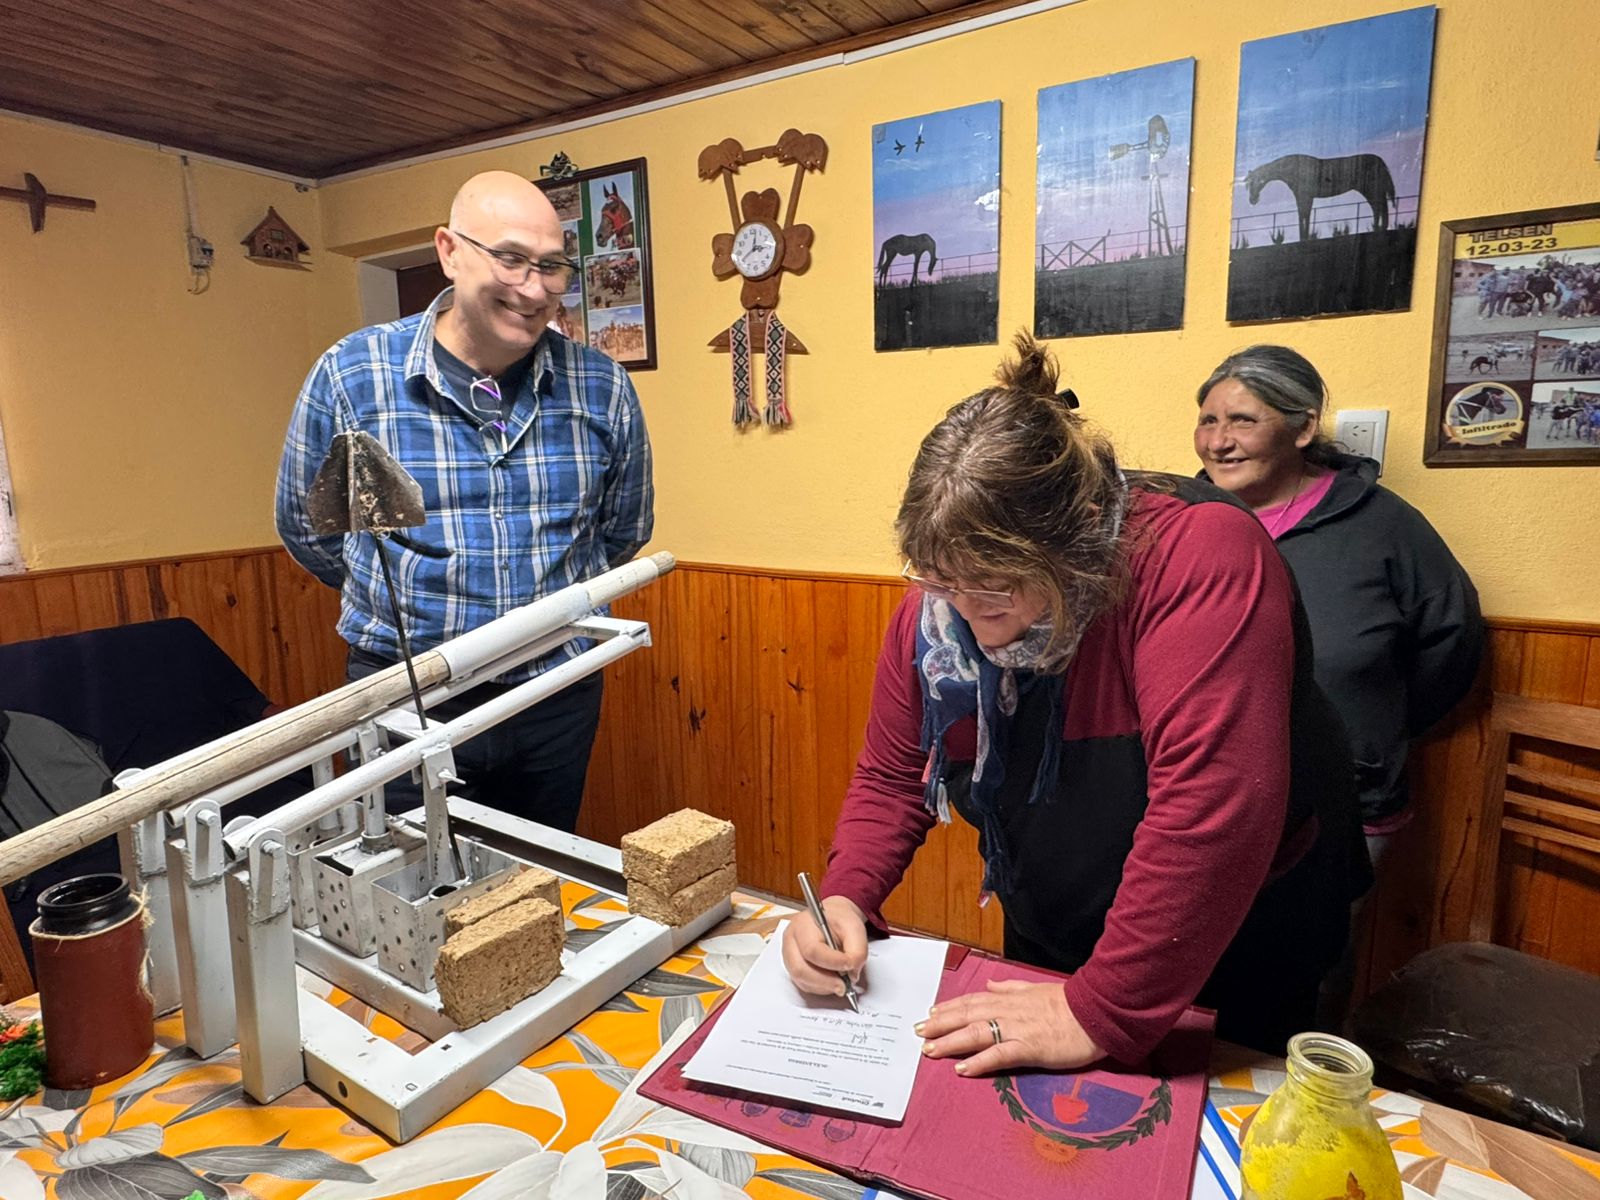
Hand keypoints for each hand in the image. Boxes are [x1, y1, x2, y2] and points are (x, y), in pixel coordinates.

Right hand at [781, 895, 867, 999]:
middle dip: (825, 981)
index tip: (849, 966)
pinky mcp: (794, 970)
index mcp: (802, 925)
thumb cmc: (839, 922)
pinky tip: (832, 981)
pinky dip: (821, 988)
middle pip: (800, 969)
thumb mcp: (854, 928)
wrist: (832, 921)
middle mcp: (791, 942)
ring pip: (802, 980)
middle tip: (844, 985)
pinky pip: (804, 985)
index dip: (832, 962)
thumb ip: (857, 951)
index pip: (812, 950)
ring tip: (841, 982)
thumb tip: (852, 973)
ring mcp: (790, 957)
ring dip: (824, 986)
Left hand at [915, 979, 1103, 1075]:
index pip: (971, 1001)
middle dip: (940, 1025)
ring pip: (976, 1033)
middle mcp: (1007, 1011)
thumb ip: (1010, 988)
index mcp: (1009, 998)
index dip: (949, 1008)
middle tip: (918, 1034)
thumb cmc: (1069, 1003)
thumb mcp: (1035, 989)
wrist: (1096, 1012)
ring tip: (930, 1050)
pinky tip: (963, 1068)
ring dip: (950, 1042)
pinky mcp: (1030, 1047)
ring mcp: (1017, 1029)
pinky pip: (999, 1054)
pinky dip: (979, 1061)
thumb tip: (990, 985)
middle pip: (966, 1016)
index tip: (929, 1015)